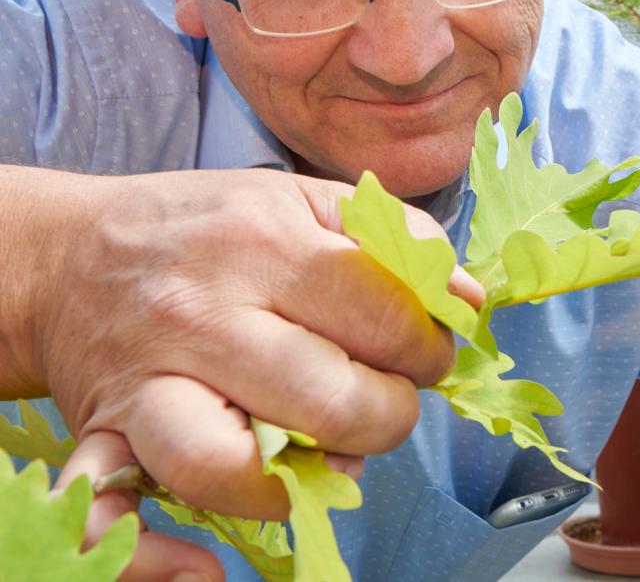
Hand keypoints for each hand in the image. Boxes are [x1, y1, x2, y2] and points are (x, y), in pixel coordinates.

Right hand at [27, 168, 483, 577]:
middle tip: (387, 402)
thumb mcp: (303, 198)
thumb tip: (466, 299)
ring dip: (302, 483)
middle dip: (386, 415)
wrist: (71, 255)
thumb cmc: (207, 228)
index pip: (381, 314)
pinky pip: (114, 515)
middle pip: (325, 397)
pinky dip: (156, 556)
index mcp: (262, 241)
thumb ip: (395, 237)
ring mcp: (147, 380)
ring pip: (230, 464)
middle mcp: (202, 312)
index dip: (428, 346)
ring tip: (331, 461)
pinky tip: (204, 565)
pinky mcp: (104, 437)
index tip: (429, 354)